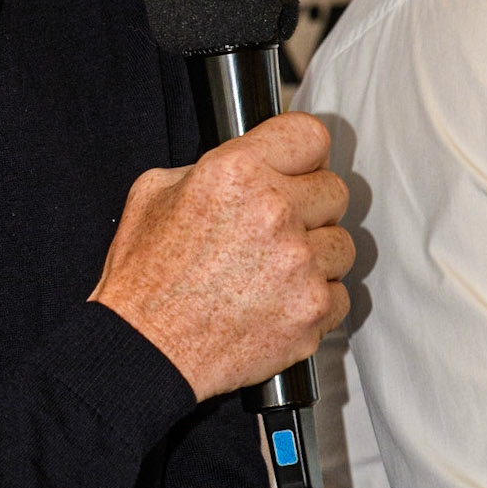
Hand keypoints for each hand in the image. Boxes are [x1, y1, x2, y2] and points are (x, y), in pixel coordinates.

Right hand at [89, 112, 352, 401]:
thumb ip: (206, 167)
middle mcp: (275, 212)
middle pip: (334, 190)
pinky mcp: (312, 310)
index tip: (299, 168)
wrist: (145, 351)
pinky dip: (315, 301)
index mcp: (236, 173)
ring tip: (273, 273)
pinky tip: (278, 304)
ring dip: (316, 257)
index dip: (303, 153)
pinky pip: (340, 294)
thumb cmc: (144, 279)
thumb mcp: (153, 194)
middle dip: (309, 207)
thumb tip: (244, 163)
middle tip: (277, 230)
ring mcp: (300, 264)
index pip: (309, 136)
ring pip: (342, 245)